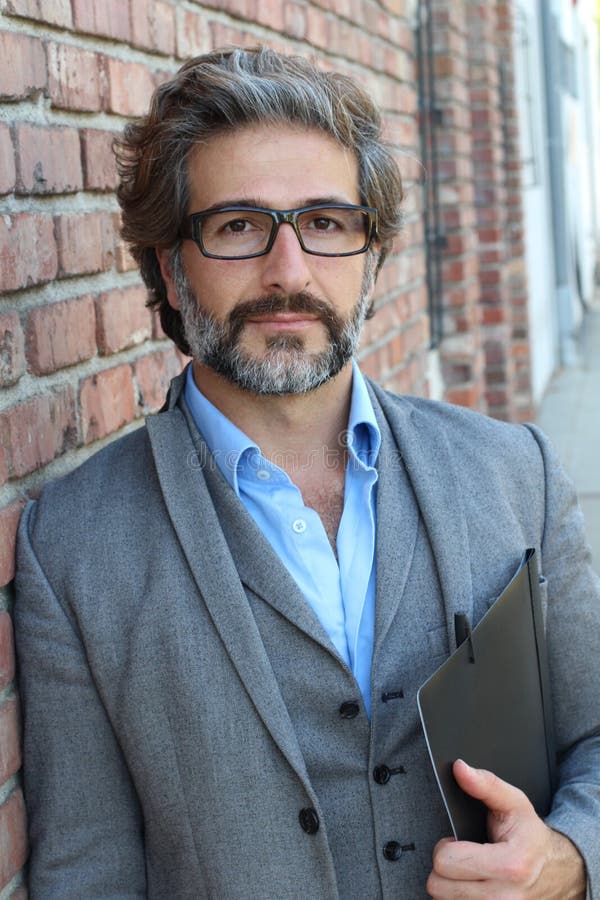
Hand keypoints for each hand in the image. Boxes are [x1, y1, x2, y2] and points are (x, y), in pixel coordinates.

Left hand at [426, 759, 586, 898]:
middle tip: (462, 855)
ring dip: (450, 884)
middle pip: (438, 885)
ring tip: (468, 870)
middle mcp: (504, 897)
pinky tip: (471, 884)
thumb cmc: (531, 837)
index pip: (446, 861)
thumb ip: (485, 784)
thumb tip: (460, 769)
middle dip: (445, 865)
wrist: (558, 870)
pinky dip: (458, 896)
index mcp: (509, 866)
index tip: (458, 842)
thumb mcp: (514, 803)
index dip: (446, 846)